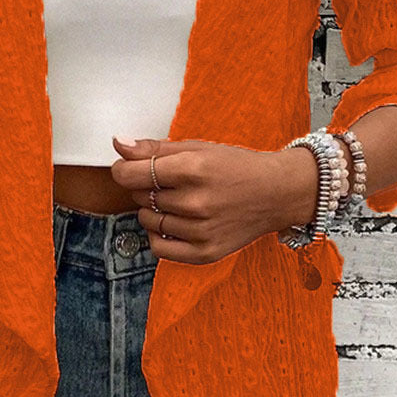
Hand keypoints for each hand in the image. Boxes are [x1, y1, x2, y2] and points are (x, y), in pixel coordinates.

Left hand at [110, 135, 320, 264]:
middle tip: (168, 182)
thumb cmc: (236, 167)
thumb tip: (119, 144)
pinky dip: (158, 235)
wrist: (277, 193)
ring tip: (176, 200)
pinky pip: (159, 248)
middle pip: (140, 197)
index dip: (123, 170)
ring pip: (148, 221)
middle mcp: (197, 201)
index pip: (132, 174)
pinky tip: (173, 222)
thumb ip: (154, 148)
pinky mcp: (206, 252)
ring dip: (153, 210)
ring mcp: (202, 230)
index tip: (127, 168)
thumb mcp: (198, 148)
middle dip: (145, 187)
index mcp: (194, 169)